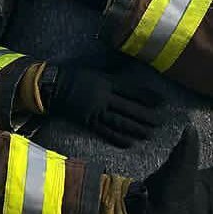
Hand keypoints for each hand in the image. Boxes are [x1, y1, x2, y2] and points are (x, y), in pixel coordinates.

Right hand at [40, 64, 162, 147]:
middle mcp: (103, 97)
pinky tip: (129, 143)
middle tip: (160, 122)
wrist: (52, 86)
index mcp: (105, 82)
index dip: (147, 97)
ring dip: (135, 129)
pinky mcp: (87, 121)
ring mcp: (95, 111)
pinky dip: (117, 138)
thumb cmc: (73, 75)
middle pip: (128, 108)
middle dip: (145, 116)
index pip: (131, 91)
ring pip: (119, 122)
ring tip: (149, 134)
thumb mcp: (94, 71)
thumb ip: (111, 75)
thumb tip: (128, 75)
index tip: (161, 102)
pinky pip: (104, 131)